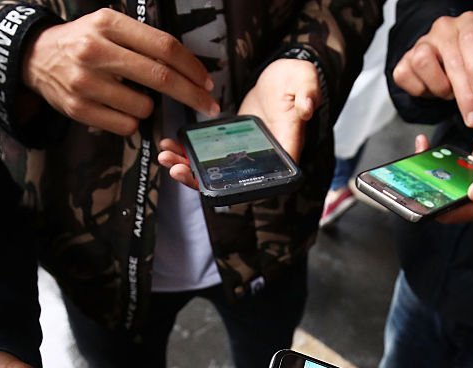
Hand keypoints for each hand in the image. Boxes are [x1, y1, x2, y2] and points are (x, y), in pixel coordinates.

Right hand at [23, 8, 218, 135]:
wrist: (35, 57)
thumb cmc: (83, 41)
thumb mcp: (108, 25)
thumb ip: (143, 41)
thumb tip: (189, 69)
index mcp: (108, 24)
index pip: (164, 47)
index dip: (192, 67)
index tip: (207, 81)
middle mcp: (96, 51)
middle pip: (160, 78)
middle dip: (192, 95)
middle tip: (209, 104)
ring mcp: (85, 82)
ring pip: (144, 107)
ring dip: (150, 107)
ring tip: (132, 96)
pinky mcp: (78, 109)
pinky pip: (125, 125)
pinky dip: (131, 121)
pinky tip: (119, 108)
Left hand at [157, 58, 319, 189]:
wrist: (282, 74)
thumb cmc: (296, 79)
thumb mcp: (305, 82)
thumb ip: (307, 94)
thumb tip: (307, 107)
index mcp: (283, 151)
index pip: (263, 180)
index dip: (236, 188)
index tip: (210, 185)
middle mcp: (262, 159)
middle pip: (230, 181)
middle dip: (199, 180)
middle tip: (176, 169)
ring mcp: (244, 153)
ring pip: (214, 170)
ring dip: (188, 166)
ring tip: (165, 156)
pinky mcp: (229, 143)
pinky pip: (207, 154)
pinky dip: (187, 151)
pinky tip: (169, 143)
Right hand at [392, 12, 472, 127]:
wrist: (451, 62)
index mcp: (469, 24)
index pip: (472, 40)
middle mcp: (444, 29)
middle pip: (451, 60)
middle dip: (464, 95)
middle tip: (472, 118)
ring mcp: (421, 43)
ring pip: (422, 63)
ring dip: (439, 87)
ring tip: (449, 92)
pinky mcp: (404, 60)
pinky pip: (405, 76)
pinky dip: (420, 90)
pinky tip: (432, 88)